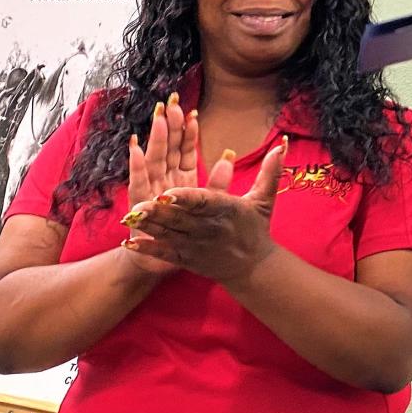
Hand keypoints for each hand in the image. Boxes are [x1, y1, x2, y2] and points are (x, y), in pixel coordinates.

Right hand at [120, 94, 200, 274]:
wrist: (161, 260)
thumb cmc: (185, 233)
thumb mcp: (208, 205)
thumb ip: (218, 181)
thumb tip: (230, 155)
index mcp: (182, 179)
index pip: (185, 150)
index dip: (188, 132)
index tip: (193, 112)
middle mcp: (164, 180)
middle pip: (168, 149)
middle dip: (169, 126)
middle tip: (172, 103)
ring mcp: (150, 190)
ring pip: (153, 160)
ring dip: (154, 139)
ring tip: (159, 119)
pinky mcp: (139, 204)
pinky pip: (137, 182)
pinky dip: (136, 165)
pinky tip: (136, 148)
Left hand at [121, 140, 286, 287]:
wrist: (254, 268)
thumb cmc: (256, 229)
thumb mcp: (264, 199)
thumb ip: (271, 171)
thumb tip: (281, 144)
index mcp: (227, 211)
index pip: (204, 202)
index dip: (185, 197)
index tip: (168, 192)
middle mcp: (210, 229)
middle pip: (181, 219)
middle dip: (159, 212)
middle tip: (138, 205)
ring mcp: (196, 246)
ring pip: (169, 234)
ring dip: (149, 227)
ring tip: (130, 218)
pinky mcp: (187, 259)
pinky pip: (165, 254)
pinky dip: (148, 249)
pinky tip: (130, 243)